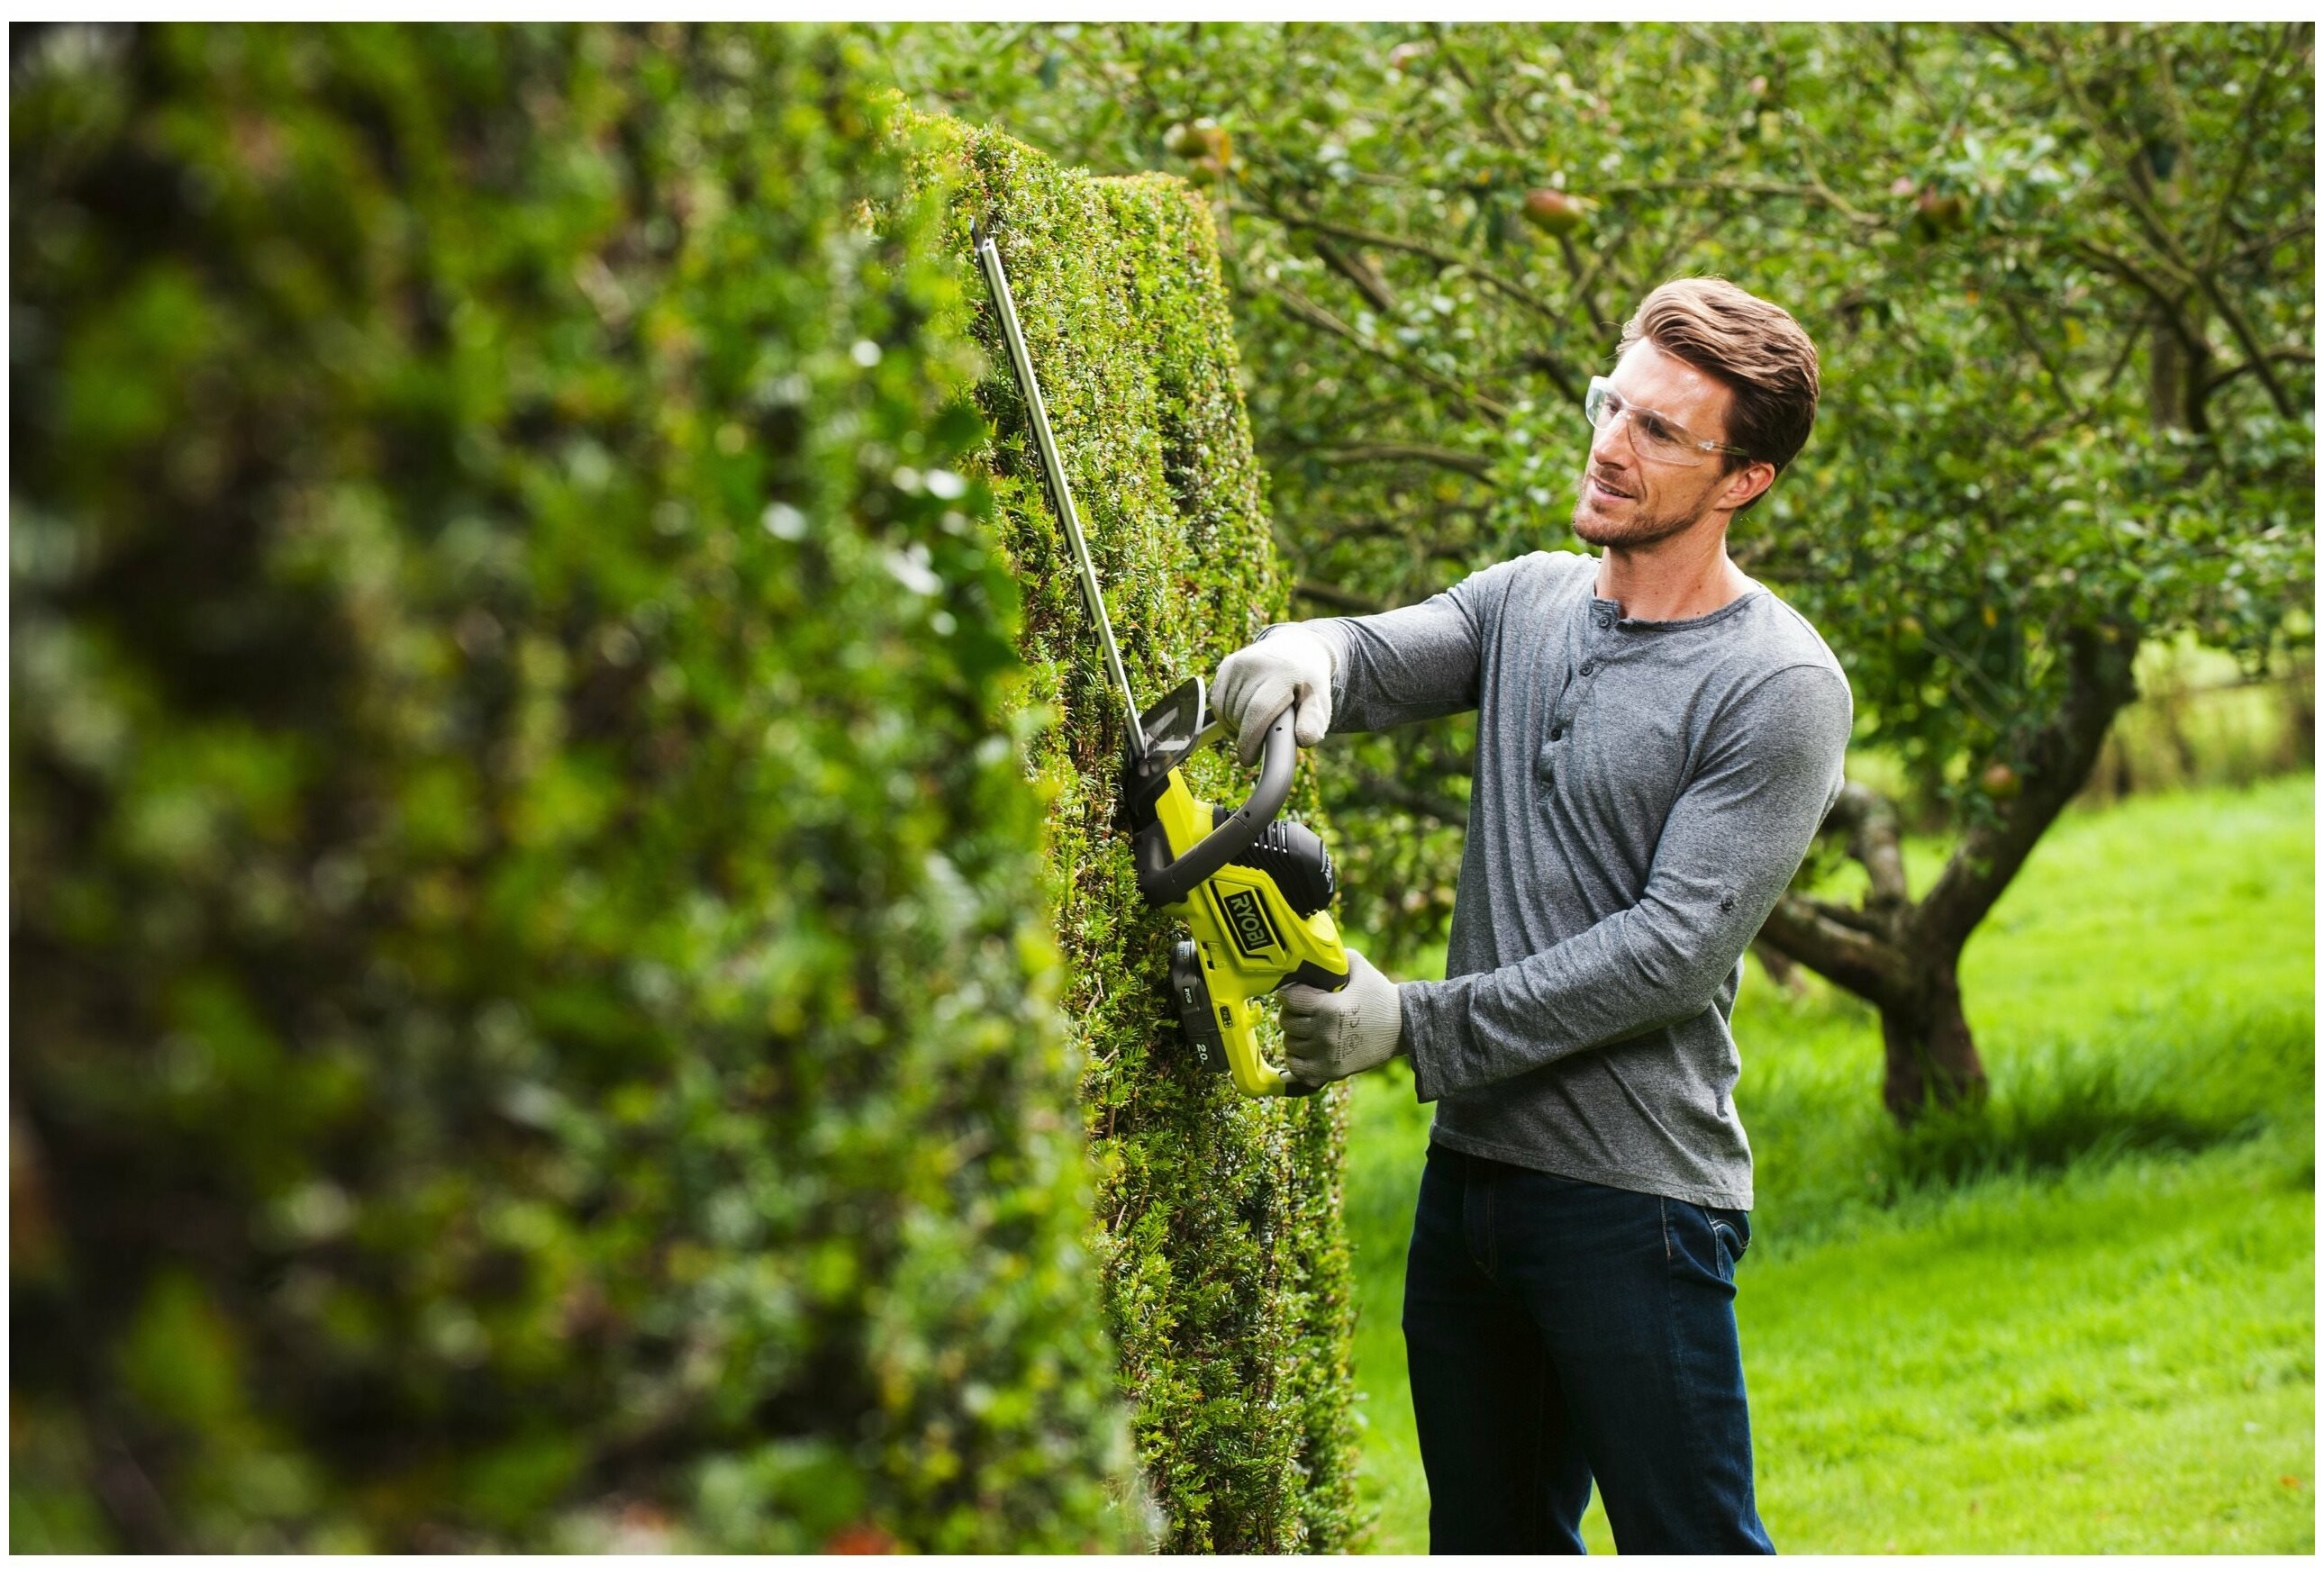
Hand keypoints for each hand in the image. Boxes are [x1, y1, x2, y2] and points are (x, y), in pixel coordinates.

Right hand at [1213, 625, 1334, 765]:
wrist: (1296, 649)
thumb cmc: (1308, 682)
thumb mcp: (1320, 700)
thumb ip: (1314, 722)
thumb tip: (1303, 740)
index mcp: (1283, 672)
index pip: (1259, 710)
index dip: (1249, 739)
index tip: (1248, 760)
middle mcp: (1256, 663)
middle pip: (1240, 714)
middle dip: (1247, 735)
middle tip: (1263, 739)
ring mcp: (1238, 663)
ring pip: (1226, 711)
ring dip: (1236, 727)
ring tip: (1257, 725)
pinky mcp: (1226, 666)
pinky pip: (1217, 703)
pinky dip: (1227, 717)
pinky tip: (1243, 716)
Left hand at [1280, 948, 1402, 1086]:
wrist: (1404, 1027)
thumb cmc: (1380, 996)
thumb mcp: (1360, 968)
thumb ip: (1335, 957)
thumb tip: (1313, 951)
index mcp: (1330, 1007)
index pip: (1288, 998)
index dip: (1291, 992)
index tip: (1300, 992)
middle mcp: (1325, 1033)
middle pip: (1286, 1021)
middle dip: (1292, 1012)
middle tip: (1305, 1009)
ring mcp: (1327, 1055)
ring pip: (1289, 1044)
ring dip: (1295, 1034)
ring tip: (1309, 1027)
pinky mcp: (1331, 1071)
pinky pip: (1297, 1067)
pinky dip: (1297, 1058)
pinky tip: (1308, 1047)